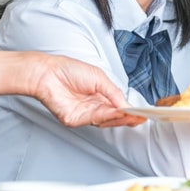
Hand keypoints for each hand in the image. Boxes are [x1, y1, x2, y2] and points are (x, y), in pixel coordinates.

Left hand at [28, 53, 144, 127]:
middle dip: (128, 117)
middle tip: (140, 116)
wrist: (47, 72)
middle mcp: (92, 107)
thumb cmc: (68, 70)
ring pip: (106, 120)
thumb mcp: (98, 77)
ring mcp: (84, 115)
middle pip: (114, 116)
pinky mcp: (75, 120)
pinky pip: (94, 120)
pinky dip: (107, 117)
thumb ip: (113, 92)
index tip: (143, 112)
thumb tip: (127, 105)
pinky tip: (117, 113)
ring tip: (132, 115)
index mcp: (99, 96)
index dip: (130, 111)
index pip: (118, 107)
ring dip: (120, 118)